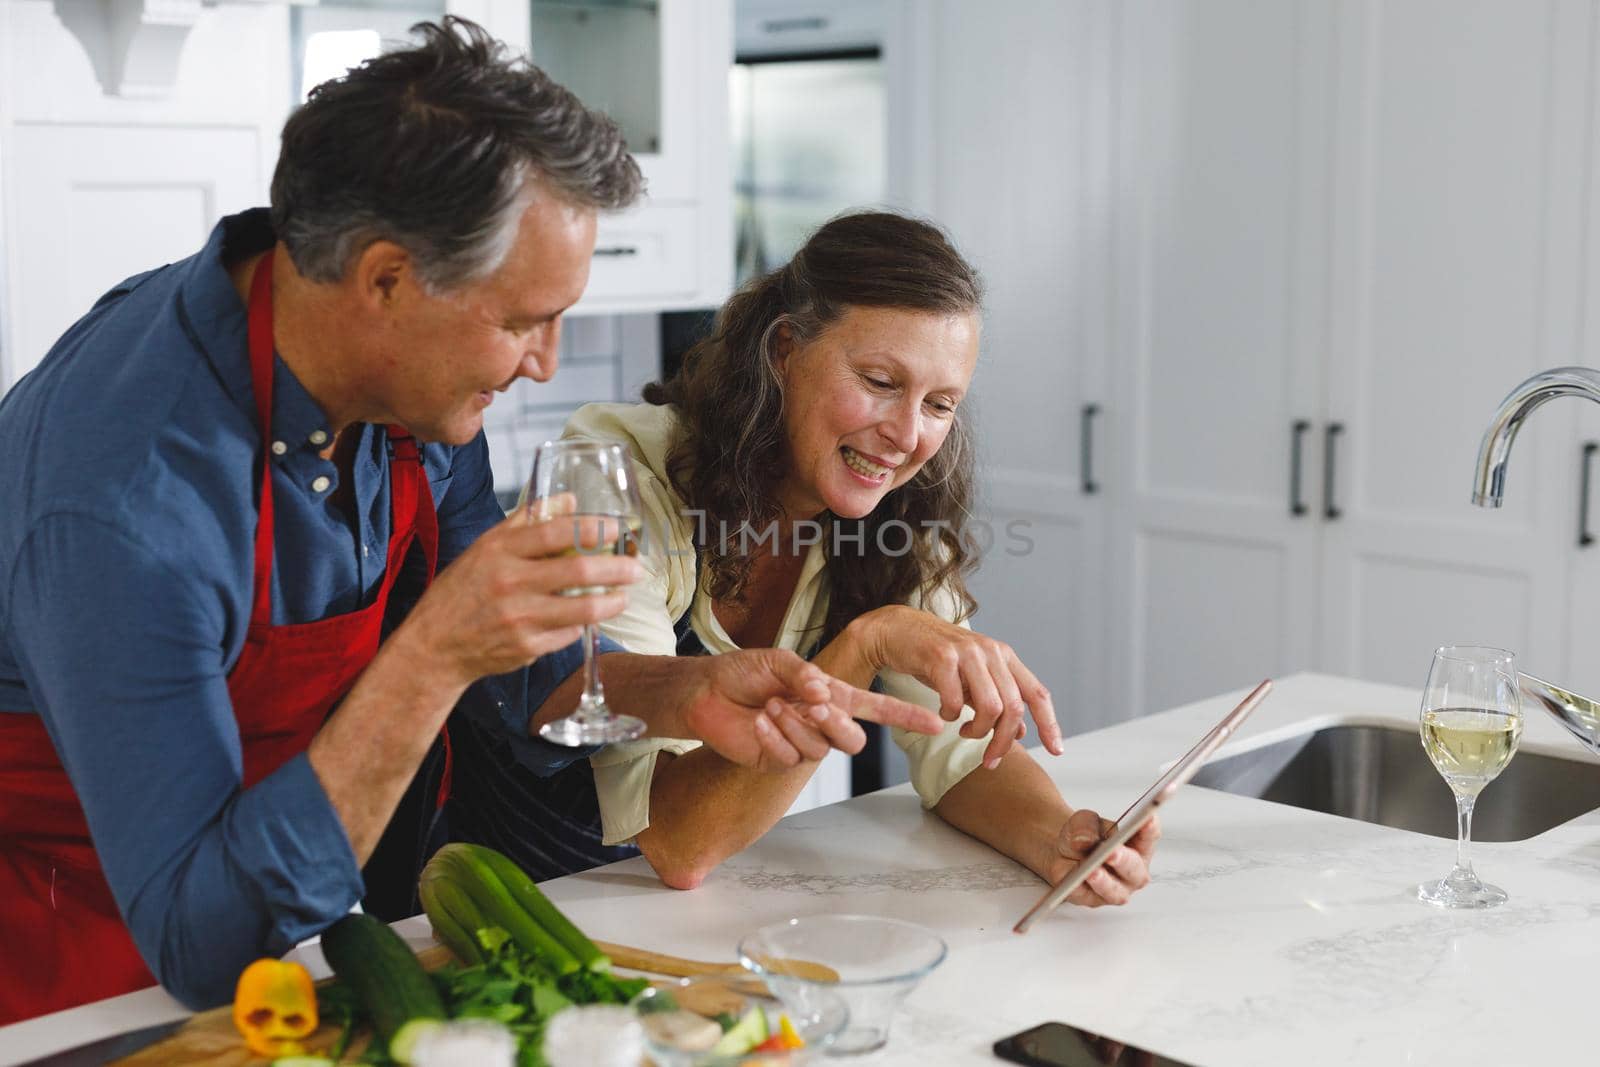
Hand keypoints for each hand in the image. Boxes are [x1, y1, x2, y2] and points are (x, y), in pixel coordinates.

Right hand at [397, 508, 642, 689]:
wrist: (434, 644)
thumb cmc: (463, 590)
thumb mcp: (486, 548)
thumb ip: (527, 522)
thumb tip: (570, 499)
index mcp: (500, 551)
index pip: (555, 532)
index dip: (592, 528)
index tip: (616, 528)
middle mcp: (510, 583)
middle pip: (578, 570)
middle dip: (616, 568)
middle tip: (636, 567)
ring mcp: (520, 618)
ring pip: (582, 609)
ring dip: (612, 602)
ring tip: (623, 596)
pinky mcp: (527, 647)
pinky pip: (568, 634)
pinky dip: (580, 625)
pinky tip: (584, 619)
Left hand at [682, 649, 943, 770]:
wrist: (706, 691)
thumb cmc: (743, 672)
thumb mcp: (778, 662)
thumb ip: (805, 676)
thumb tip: (825, 691)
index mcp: (831, 695)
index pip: (876, 708)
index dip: (906, 715)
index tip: (937, 721)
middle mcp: (821, 722)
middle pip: (853, 741)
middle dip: (840, 724)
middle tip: (816, 706)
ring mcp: (800, 744)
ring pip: (821, 749)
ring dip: (799, 725)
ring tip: (773, 704)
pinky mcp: (777, 759)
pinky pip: (791, 757)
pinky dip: (777, 736)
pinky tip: (761, 720)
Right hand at [851, 605, 1061, 767]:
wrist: (899, 630)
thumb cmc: (936, 658)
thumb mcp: (973, 679)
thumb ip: (997, 701)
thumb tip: (1021, 732)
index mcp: (1004, 657)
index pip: (1037, 693)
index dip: (1049, 723)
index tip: (1055, 749)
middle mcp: (991, 651)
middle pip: (1013, 707)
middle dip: (1003, 741)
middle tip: (990, 758)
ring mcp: (968, 652)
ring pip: (991, 706)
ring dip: (978, 731)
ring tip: (964, 731)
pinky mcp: (942, 657)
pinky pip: (955, 700)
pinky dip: (950, 716)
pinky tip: (943, 714)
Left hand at [1045, 808, 1159, 906]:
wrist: (1062, 849)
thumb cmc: (1084, 834)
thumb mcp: (1083, 821)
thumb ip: (1086, 827)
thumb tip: (1084, 840)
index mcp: (1139, 846)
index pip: (1149, 837)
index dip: (1150, 828)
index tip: (1148, 818)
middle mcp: (1132, 872)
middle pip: (1134, 869)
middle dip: (1124, 860)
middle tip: (1114, 852)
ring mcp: (1115, 890)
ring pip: (1114, 891)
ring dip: (1103, 881)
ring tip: (1092, 871)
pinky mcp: (1091, 900)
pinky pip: (1085, 896)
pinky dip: (1078, 888)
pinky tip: (1072, 881)